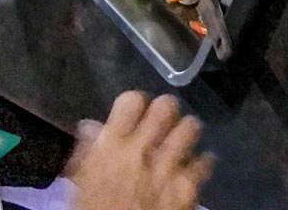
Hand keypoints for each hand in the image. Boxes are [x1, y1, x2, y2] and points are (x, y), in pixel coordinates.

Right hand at [69, 91, 212, 209]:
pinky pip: (205, 161)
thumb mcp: (82, 183)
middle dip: (167, 112)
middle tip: (164, 124)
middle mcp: (141, 150)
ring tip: (181, 143)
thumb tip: (92, 126)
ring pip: (191, 127)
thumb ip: (88, 151)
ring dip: (186, 134)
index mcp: (111, 147)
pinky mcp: (188, 187)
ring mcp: (168, 168)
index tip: (137, 113)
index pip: (131, 100)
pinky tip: (192, 171)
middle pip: (166, 106)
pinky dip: (200, 164)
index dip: (136, 103)